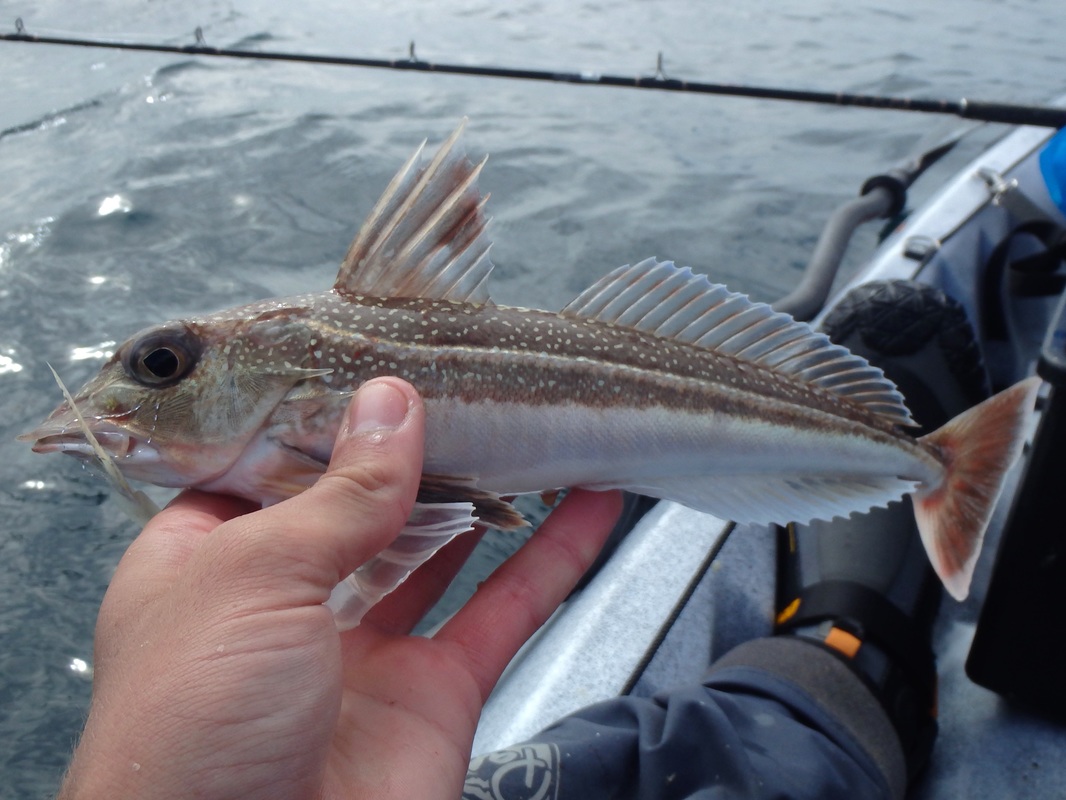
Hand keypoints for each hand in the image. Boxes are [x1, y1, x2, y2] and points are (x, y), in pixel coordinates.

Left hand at [58, 377, 622, 799]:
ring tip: (538, 428)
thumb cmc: (190, 730)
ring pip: (444, 550)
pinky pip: (503, 610)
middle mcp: (288, 602)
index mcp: (211, 562)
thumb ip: (339, 491)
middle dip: (420, 451)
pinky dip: (552, 557)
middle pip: (366, 503)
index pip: (273, 463)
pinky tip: (588, 506)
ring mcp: (365, 649)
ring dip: (493, 494)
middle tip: (474, 390)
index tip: (386, 367)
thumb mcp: (254, 575)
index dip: (327, 415)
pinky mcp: (435, 692)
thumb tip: (392, 404)